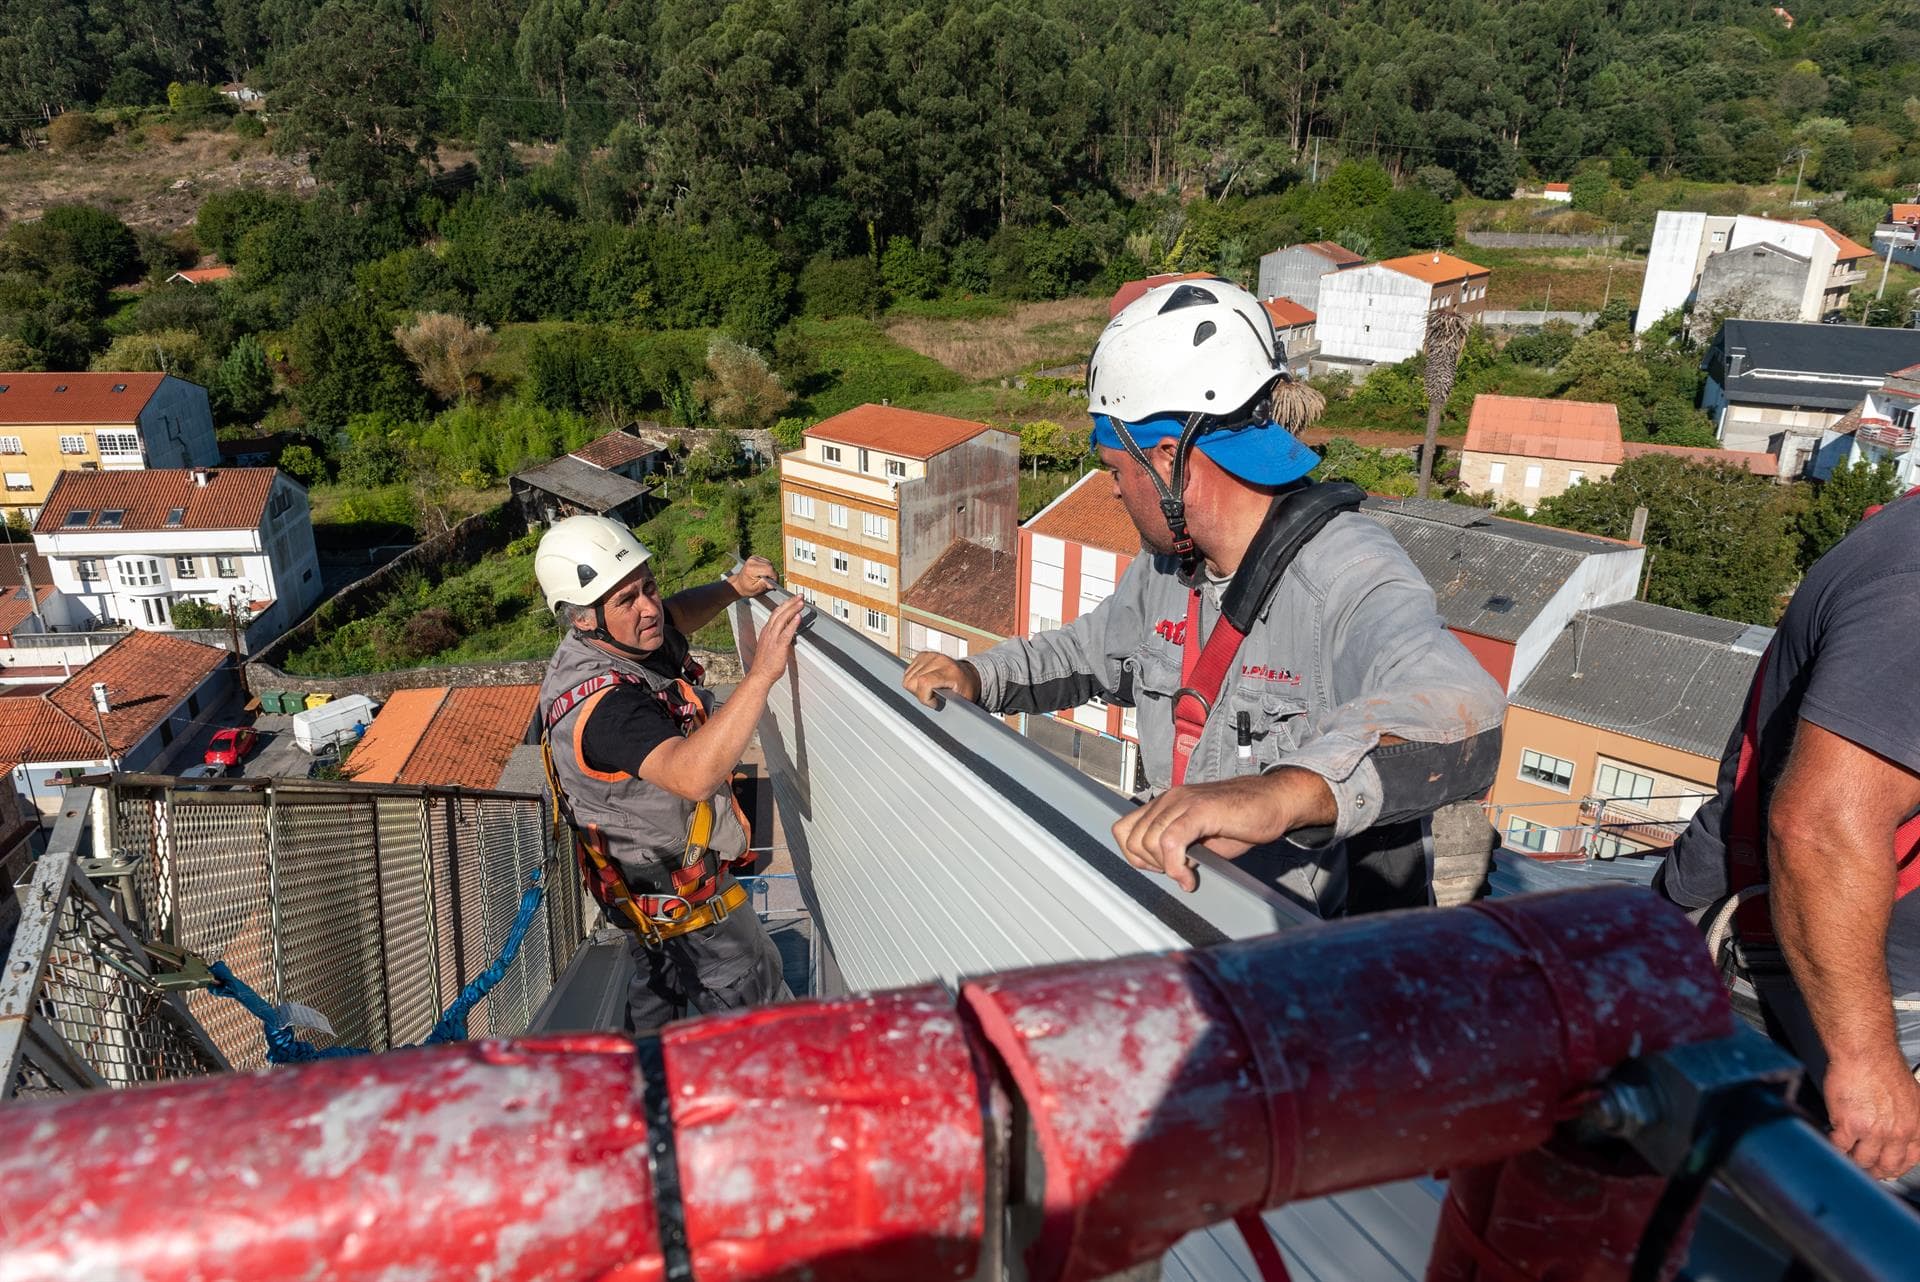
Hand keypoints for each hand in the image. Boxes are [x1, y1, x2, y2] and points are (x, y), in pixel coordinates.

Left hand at [729, 556, 778, 598]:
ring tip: (765, 578)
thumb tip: (772, 583)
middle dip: (772, 575)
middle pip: (770, 565)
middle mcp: (752, 561)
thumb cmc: (746, 588)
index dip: (773, 576)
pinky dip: (767, 568)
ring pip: (769, 563)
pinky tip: (763, 573)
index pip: (768, 569)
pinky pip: (767, 562)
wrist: (739, 584)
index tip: (773, 583)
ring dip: (770, 571)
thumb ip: (764, 585)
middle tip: (769, 582)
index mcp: (751, 568)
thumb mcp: (755, 590)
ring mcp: (754, 558)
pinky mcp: (755, 557)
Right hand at [747, 595, 805, 683]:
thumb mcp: (769, 646)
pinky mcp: (778, 646)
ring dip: (792, 609)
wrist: (760, 675)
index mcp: (766, 631)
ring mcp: (773, 638)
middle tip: (799, 596)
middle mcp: (768, 632)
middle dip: (790, 603)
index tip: (792, 600)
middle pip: (779, 612)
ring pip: (782, 619)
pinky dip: (793, 624)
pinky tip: (798, 617)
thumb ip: (776, 638)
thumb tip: (785, 633)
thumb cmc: (765, 664)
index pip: (775, 614)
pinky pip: (786, 632)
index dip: (785, 605)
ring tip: (800, 602)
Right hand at [902, 653, 980, 707]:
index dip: (924, 697)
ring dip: (915, 687)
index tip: (934, 703)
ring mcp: (929, 656)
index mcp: (950, 671)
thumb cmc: (966, 687)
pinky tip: (925, 682)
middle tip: (932, 697)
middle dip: (920, 695)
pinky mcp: (923, 655)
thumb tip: (940, 715)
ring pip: (907, 678)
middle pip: (912, 682)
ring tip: (929, 690)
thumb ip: (950, 706)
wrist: (969, 674)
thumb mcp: (963, 701)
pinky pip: (908, 672)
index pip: (924, 682)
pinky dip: (913, 680)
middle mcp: (939, 660)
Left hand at [1110, 770, 1332, 892]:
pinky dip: (1175, 866)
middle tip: (1177, 872)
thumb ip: (1175, 846)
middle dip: (1150, 865)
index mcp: (1166, 803)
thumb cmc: (1243, 818)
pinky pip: (1171, 841)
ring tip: (1188, 875)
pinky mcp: (1200, 810)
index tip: (1161, 869)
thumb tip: (1161, 866)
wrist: (1274, 801)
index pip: (1124, 830)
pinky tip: (1190, 878)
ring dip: (1165, 868)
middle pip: (1133, 838)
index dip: (1136, 856)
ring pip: (1149, 841)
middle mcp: (1170, 799)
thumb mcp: (1200, 835)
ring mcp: (1183, 801)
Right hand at [1824, 1052, 1919, 1179]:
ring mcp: (1874, 1131)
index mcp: (1915, 1125)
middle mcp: (1898, 1132)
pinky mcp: (1849, 1125)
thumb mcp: (1912, 1095)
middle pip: (1886, 1166)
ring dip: (1852, 1160)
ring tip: (1845, 1154)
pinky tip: (1832, 1139)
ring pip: (1862, 1160)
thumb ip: (1907, 1117)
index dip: (1895, 1168)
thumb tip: (1898, 1128)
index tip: (1886, 1169)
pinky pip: (1839, 1146)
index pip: (1909, 1160)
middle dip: (1874, 1171)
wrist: (1864, 1052)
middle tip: (1864, 1168)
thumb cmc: (1882, 1065)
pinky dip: (1834, 1146)